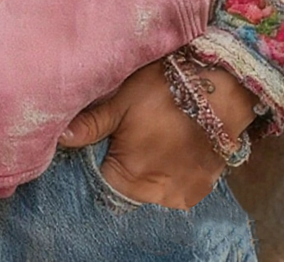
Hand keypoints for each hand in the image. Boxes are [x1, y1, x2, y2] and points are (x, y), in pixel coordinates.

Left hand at [60, 60, 255, 209]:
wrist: (222, 88)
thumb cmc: (165, 89)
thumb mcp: (122, 100)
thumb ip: (91, 124)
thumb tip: (60, 137)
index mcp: (128, 176)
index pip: (103, 176)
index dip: (104, 153)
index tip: (113, 134)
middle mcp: (154, 195)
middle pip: (128, 184)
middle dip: (128, 161)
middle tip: (138, 129)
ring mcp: (181, 195)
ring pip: (151, 186)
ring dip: (151, 167)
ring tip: (158, 133)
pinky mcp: (201, 189)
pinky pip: (175, 185)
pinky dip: (172, 169)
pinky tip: (175, 143)